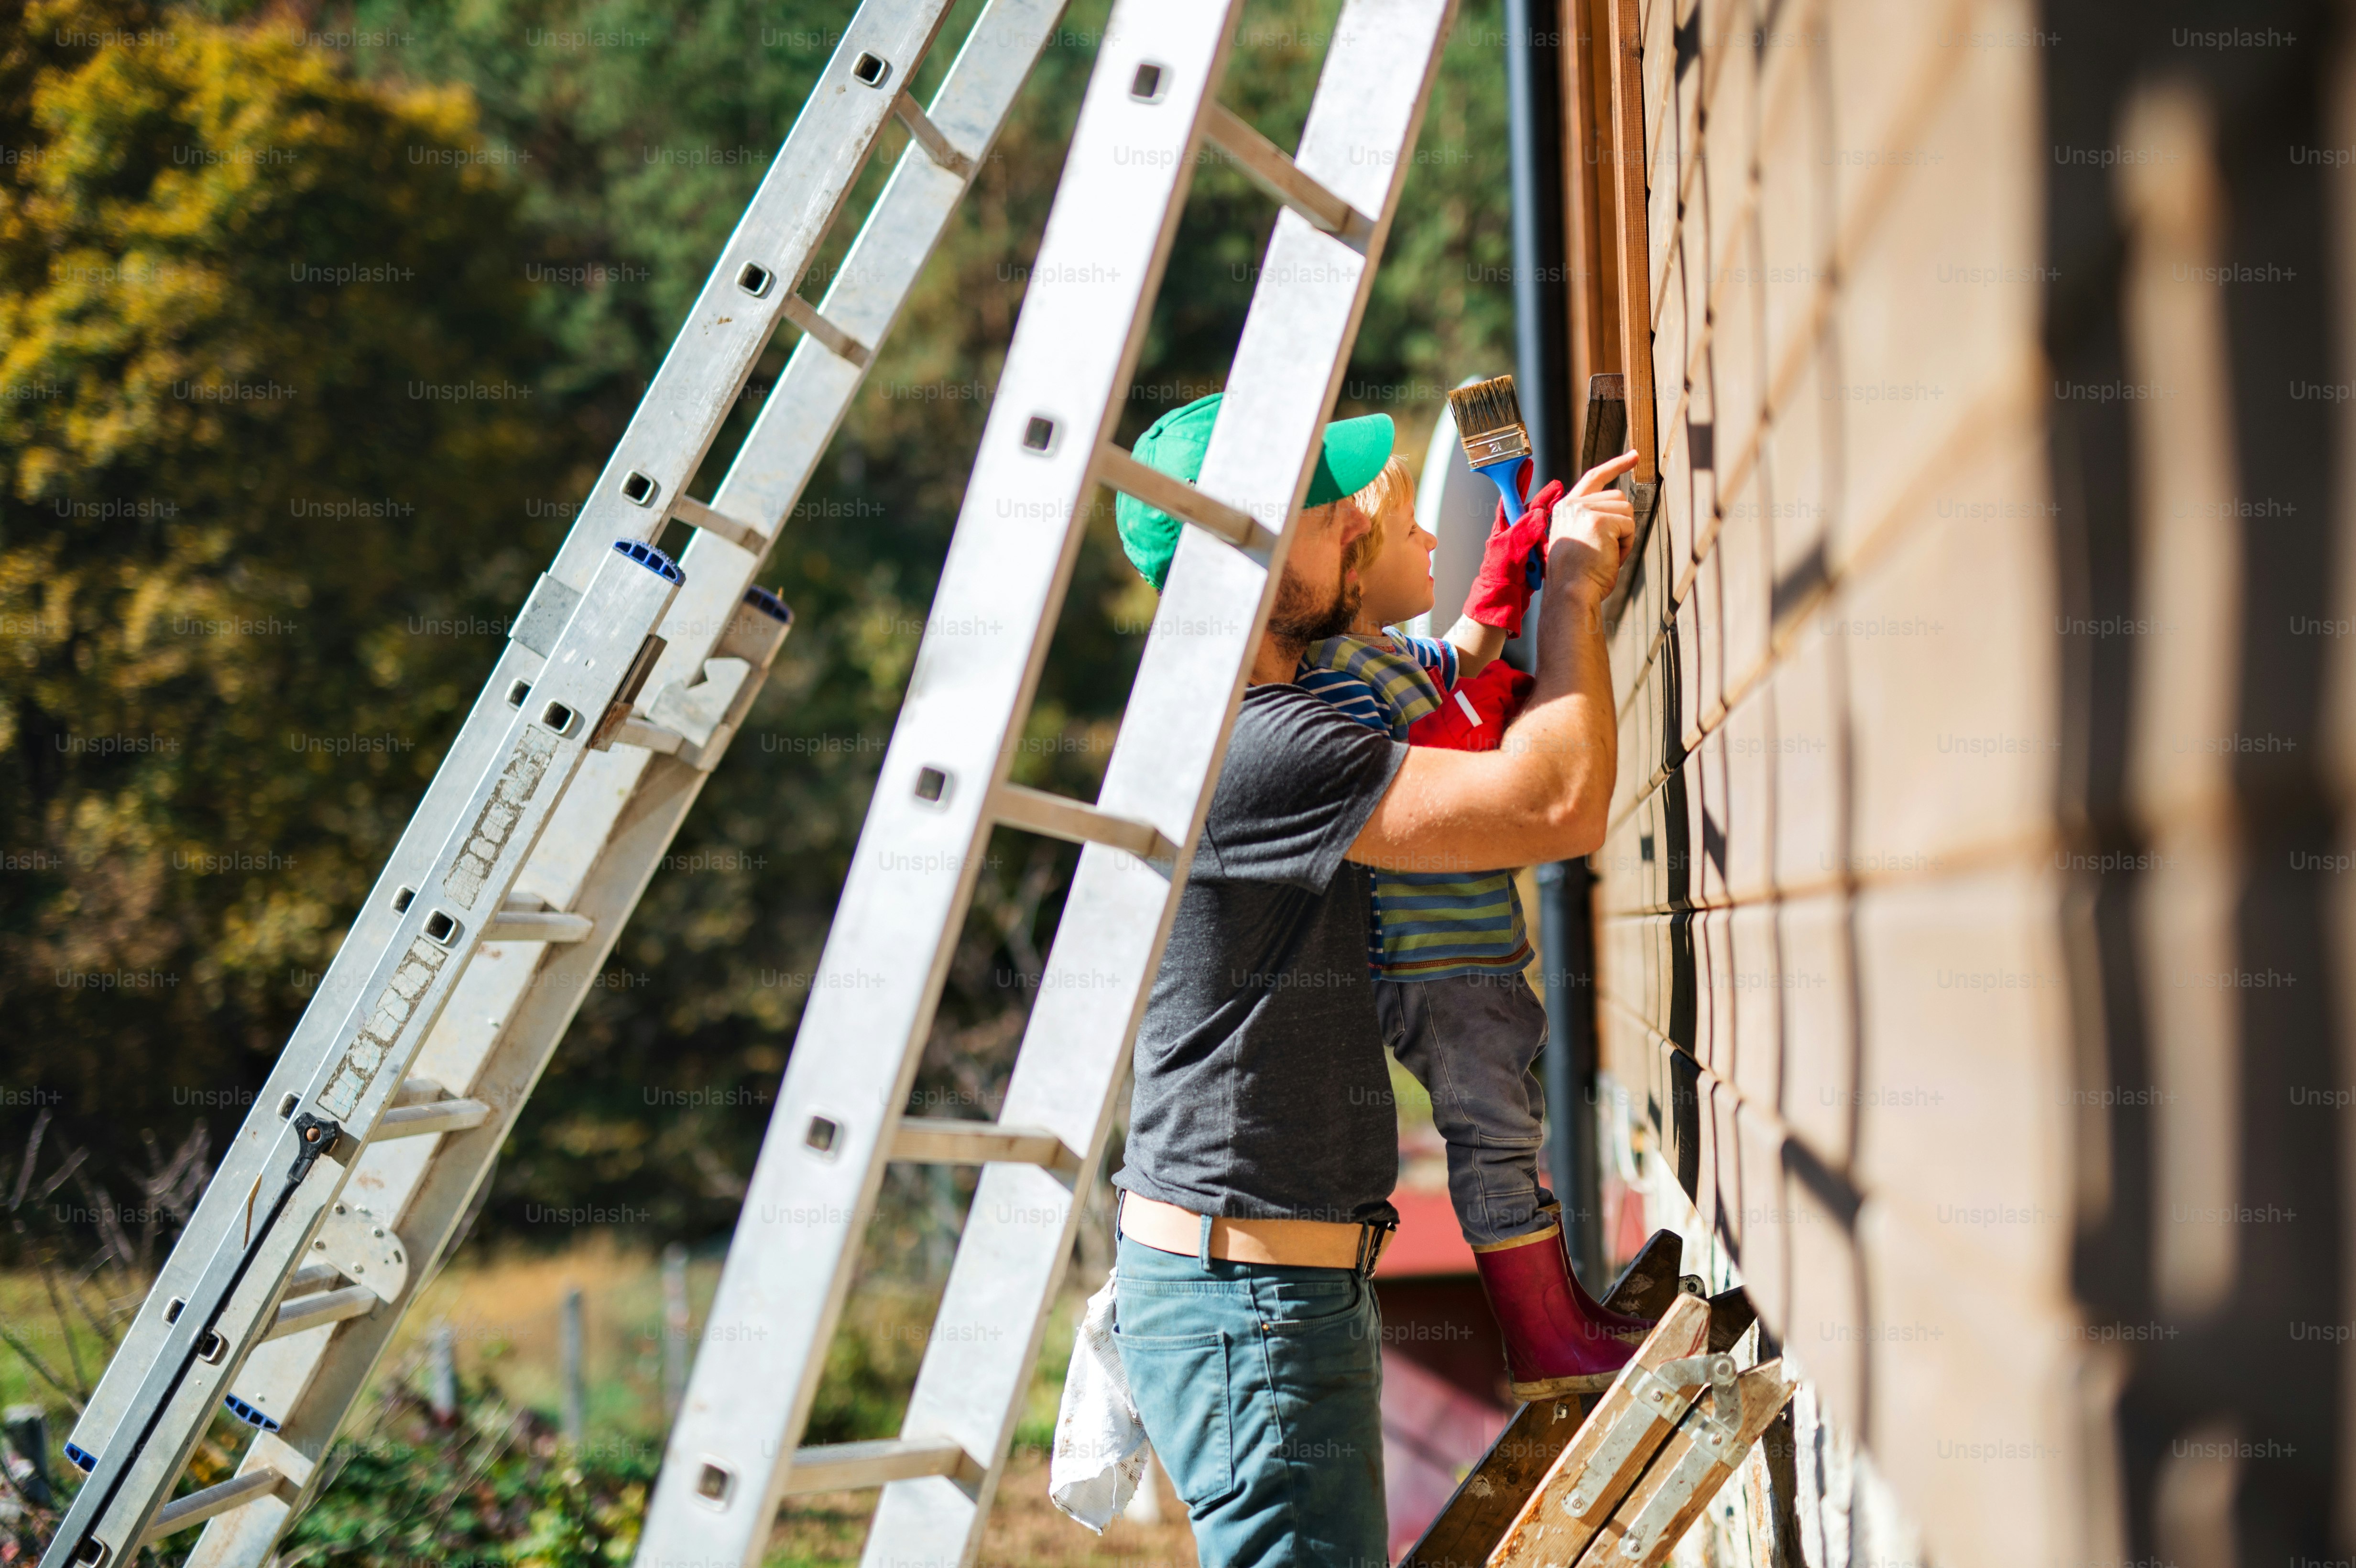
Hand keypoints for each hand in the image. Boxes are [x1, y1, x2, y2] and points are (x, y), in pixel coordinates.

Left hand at [1463, 478, 1565, 638]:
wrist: (1500, 602)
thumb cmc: (1498, 578)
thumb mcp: (1509, 552)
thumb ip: (1523, 532)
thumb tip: (1539, 512)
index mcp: (1504, 525)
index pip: (1512, 495)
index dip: (1519, 478)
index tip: (1526, 462)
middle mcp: (1514, 531)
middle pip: (1531, 506)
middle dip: (1545, 497)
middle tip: (1557, 486)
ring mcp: (1523, 542)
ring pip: (1542, 523)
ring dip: (1554, 517)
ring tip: (1564, 506)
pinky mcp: (1533, 554)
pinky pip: (1547, 539)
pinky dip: (1556, 535)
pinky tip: (1565, 533)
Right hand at [1549, 450, 1639, 602]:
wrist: (1570, 593)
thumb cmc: (1576, 577)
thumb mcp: (1579, 540)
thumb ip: (1592, 520)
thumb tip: (1621, 510)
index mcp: (1565, 508)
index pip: (1594, 477)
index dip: (1615, 466)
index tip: (1633, 456)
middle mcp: (1573, 504)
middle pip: (1617, 497)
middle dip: (1621, 525)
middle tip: (1607, 551)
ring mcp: (1584, 510)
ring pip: (1626, 510)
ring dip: (1624, 536)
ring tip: (1606, 555)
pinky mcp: (1599, 520)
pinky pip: (1629, 525)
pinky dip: (1626, 545)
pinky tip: (1610, 557)